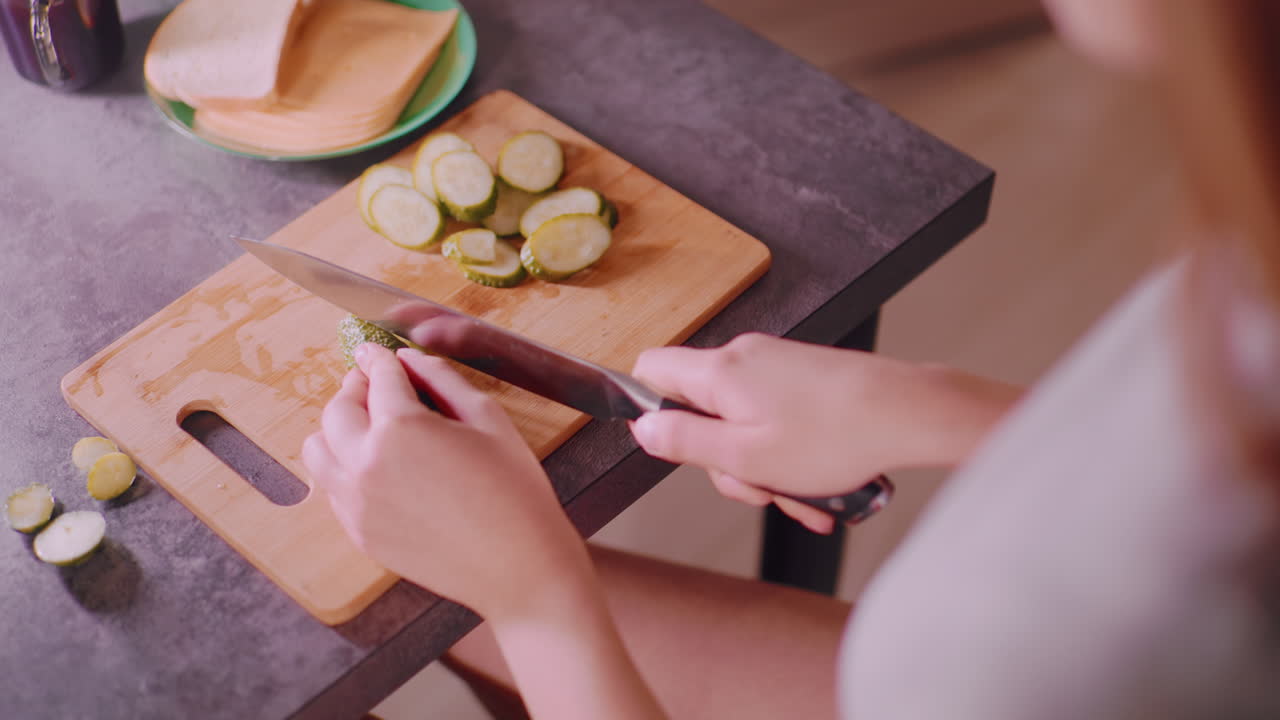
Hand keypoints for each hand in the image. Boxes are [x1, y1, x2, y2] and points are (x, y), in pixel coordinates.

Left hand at [302, 343, 592, 620]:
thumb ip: (443, 380)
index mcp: (401, 428)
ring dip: (337, 429)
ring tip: (367, 426)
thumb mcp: (489, 419)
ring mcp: (357, 503)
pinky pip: (332, 489)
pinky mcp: (360, 534)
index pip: (378, 378)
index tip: (375, 350)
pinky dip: (343, 467)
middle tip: (372, 383)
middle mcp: (366, 464)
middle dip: (355, 388)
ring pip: (318, 450)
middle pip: (337, 410)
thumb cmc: (515, 491)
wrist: (519, 566)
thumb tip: (409, 359)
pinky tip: (376, 466)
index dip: (378, 358)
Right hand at [630, 333, 1021, 531]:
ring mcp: (777, 366)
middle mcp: (745, 358)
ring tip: (802, 499)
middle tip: (758, 489)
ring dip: (765, 468)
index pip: (651, 370)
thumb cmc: (833, 435)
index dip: (649, 410)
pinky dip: (790, 456)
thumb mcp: (744, 456)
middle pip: (702, 411)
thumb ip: (684, 441)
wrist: (906, 412)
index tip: (673, 447)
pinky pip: (778, 421)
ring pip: (745, 424)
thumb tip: (643, 428)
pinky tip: (818, 487)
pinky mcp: (804, 378)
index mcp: (719, 372)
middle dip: (726, 461)